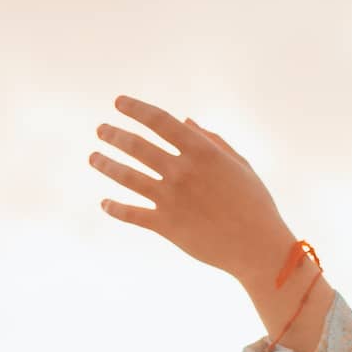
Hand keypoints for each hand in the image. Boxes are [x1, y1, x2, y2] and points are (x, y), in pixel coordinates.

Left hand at [91, 96, 294, 283]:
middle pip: (136, 146)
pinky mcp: (165, 225)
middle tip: (101, 129)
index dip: (135, 108)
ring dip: (105, 164)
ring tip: (93, 157)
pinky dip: (114, 208)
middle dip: (113, 134)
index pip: (159, 121)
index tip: (118, 102)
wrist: (258, 249)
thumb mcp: (239, 165)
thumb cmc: (255, 204)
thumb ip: (212, 141)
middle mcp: (181, 172)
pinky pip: (131, 214)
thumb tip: (186, 122)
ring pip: (126, 176)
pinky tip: (104, 202)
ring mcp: (170, 199)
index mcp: (201, 152)